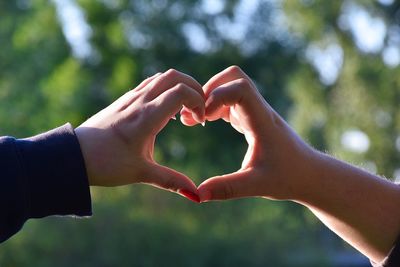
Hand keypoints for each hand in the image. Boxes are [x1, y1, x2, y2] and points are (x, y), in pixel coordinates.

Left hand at [75, 69, 204, 201]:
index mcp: (146, 117)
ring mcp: (130, 97)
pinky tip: (166, 112)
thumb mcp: (142, 173)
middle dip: (194, 87)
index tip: (200, 122)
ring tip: (184, 111)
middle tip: (199, 109)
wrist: (73, 156)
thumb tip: (196, 196)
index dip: (198, 102)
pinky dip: (166, 89)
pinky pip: (150, 84)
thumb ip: (172, 181)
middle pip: (174, 76)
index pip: (181, 91)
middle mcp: (139, 101)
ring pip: (161, 77)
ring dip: (179, 86)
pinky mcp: (124, 99)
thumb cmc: (106, 164)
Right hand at [183, 66, 315, 201]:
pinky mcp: (252, 119)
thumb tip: (197, 195)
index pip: (240, 87)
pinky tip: (204, 122)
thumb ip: (226, 188)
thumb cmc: (288, 178)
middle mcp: (259, 110)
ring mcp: (255, 112)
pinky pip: (231, 101)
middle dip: (209, 89)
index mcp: (261, 120)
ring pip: (231, 86)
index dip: (217, 95)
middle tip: (195, 113)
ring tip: (193, 120)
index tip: (203, 118)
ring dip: (210, 97)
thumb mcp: (256, 186)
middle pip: (234, 76)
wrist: (309, 174)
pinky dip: (215, 106)